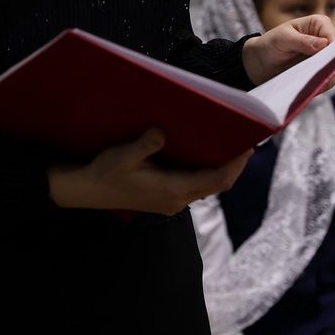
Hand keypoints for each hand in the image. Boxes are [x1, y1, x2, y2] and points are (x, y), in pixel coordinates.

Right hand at [47, 128, 251, 214]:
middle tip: (245, 142)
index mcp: (173, 189)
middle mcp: (177, 200)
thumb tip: (162, 131)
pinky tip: (203, 156)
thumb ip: (145, 145)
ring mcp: (172, 203)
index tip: (248, 147)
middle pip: (217, 185)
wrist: (86, 191)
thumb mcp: (123, 155)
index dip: (236, 165)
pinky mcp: (165, 200)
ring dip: (221, 170)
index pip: (217, 180)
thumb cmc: (105, 172)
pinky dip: (206, 173)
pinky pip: (195, 188)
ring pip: (207, 187)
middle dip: (234, 165)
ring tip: (228, 146)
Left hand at [241, 14, 334, 85]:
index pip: (333, 36)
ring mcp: (325, 56)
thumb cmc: (271, 44)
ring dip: (327, 76)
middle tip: (321, 75)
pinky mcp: (322, 70)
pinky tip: (312, 88)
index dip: (334, 48)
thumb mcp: (282, 39)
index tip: (327, 60)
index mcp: (319, 24)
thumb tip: (324, 43)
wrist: (263, 62)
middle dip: (331, 64)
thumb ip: (302, 40)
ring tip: (314, 84)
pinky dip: (322, 84)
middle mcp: (326, 39)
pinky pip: (328, 79)